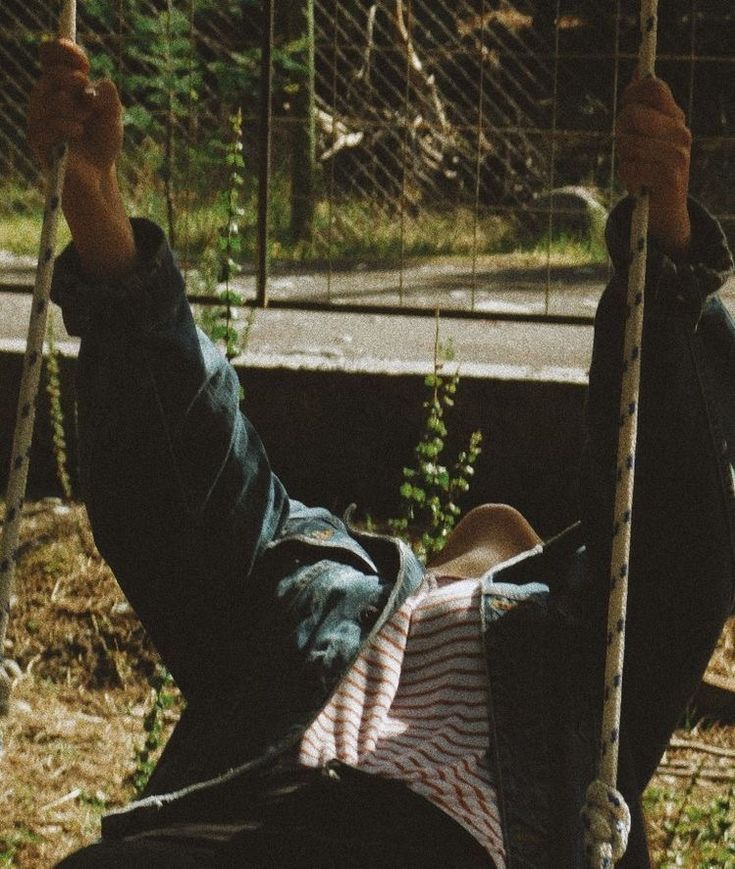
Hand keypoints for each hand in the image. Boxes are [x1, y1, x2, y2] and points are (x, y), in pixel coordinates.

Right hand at [28, 39, 135, 276]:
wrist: (98, 175)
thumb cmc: (102, 143)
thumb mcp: (113, 118)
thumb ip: (110, 99)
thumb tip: (101, 85)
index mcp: (61, 85)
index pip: (52, 56)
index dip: (63, 50)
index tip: (83, 60)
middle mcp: (45, 97)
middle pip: (50, 74)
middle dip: (72, 80)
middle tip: (87, 94)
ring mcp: (37, 118)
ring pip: (50, 99)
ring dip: (73, 108)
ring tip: (84, 122)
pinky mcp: (36, 139)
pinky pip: (48, 125)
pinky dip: (67, 128)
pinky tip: (77, 134)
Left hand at [616, 77, 691, 259]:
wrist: (663, 212)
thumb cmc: (648, 170)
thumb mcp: (645, 135)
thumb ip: (641, 105)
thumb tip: (639, 68)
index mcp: (676, 118)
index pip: (652, 87)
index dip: (631, 95)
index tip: (625, 110)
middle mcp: (681, 132)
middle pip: (632, 114)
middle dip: (620, 132)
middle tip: (628, 150)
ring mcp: (678, 154)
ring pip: (628, 143)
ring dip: (624, 159)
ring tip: (636, 169)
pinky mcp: (670, 177)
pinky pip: (629, 168)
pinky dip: (626, 177)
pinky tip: (638, 184)